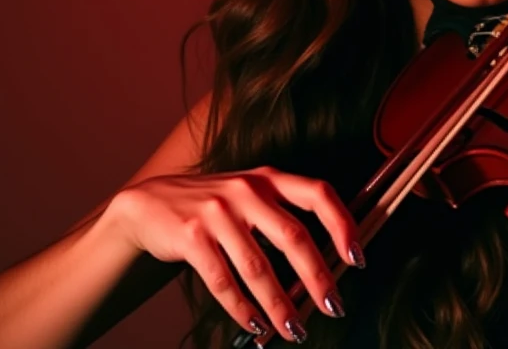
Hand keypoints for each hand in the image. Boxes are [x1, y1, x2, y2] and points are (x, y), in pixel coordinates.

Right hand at [107, 166, 361, 343]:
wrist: (150, 203)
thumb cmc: (215, 206)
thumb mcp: (251, 195)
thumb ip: (283, 215)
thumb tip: (327, 262)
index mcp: (269, 179)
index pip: (318, 193)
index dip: (343, 224)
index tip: (357, 258)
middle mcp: (247, 191)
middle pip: (293, 236)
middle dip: (317, 277)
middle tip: (333, 307)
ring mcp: (217, 212)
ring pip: (257, 267)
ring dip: (279, 304)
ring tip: (294, 329)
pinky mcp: (191, 236)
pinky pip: (222, 281)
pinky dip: (242, 308)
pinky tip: (255, 325)